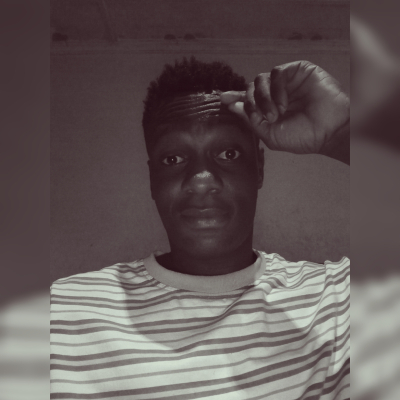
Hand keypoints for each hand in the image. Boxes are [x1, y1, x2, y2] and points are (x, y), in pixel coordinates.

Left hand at [220, 61, 349, 157]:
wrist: (328, 131)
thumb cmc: (302, 137)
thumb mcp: (270, 135)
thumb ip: (251, 120)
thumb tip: (234, 107)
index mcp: (268, 109)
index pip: (248, 100)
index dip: (235, 97)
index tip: (223, 99)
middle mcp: (276, 94)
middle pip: (250, 89)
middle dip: (251, 103)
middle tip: (264, 117)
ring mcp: (287, 83)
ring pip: (259, 79)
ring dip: (262, 98)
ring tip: (275, 114)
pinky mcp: (298, 71)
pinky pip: (276, 73)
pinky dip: (275, 89)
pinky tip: (283, 103)